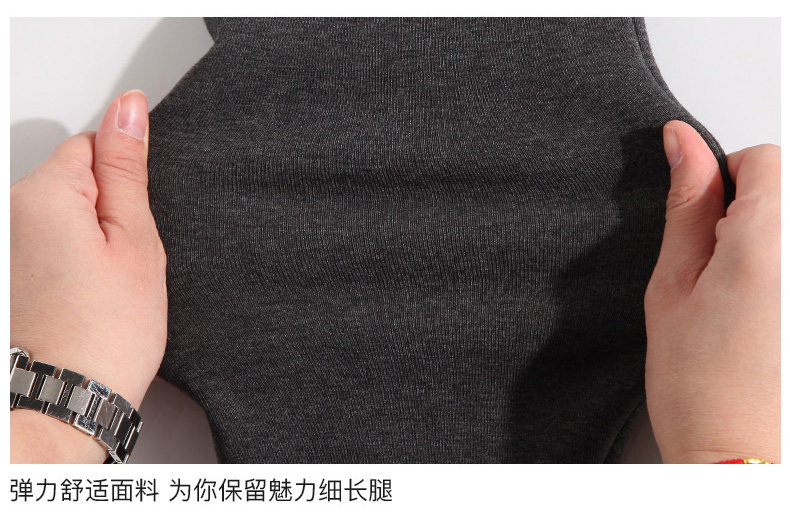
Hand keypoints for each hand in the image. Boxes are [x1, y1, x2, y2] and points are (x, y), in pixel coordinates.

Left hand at [10, 90, 166, 462]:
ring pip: (63, 215)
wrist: (69, 399)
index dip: (126, 181)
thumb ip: (128, 168)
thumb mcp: (135, 240)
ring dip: (88, 239)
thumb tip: (127, 108)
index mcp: (41, 194)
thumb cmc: (106, 333)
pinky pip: (48, 245)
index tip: (133, 222)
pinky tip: (85, 296)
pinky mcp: (9, 273)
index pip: (93, 144)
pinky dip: (71, 263)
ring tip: (105, 285)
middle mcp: (9, 213)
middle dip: (106, 210)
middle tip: (125, 259)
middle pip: (74, 180)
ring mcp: (6, 245)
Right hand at [644, 120, 779, 463]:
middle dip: (751, 217)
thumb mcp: (672, 287)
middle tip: (719, 276)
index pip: (765, 159)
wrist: (737, 458)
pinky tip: (765, 322)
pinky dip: (777, 278)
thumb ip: (685, 207)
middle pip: (787, 194)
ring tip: (744, 306)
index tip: (707, 227)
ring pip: (789, 233)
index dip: (725, 183)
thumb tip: (683, 143)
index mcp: (770, 243)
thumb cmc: (699, 386)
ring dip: (768, 250)